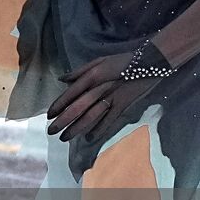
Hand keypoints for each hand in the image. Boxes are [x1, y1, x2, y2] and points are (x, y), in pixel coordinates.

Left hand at [45, 52, 161, 145]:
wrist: (149, 63)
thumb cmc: (122, 61)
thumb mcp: (99, 61)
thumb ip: (80, 71)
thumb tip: (62, 79)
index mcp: (92, 76)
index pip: (71, 93)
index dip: (59, 105)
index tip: (49, 115)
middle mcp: (99, 88)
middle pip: (77, 107)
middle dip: (63, 121)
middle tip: (51, 131)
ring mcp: (111, 97)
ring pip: (90, 116)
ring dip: (76, 128)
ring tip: (65, 138)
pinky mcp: (123, 105)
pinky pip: (109, 120)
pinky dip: (99, 130)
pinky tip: (89, 138)